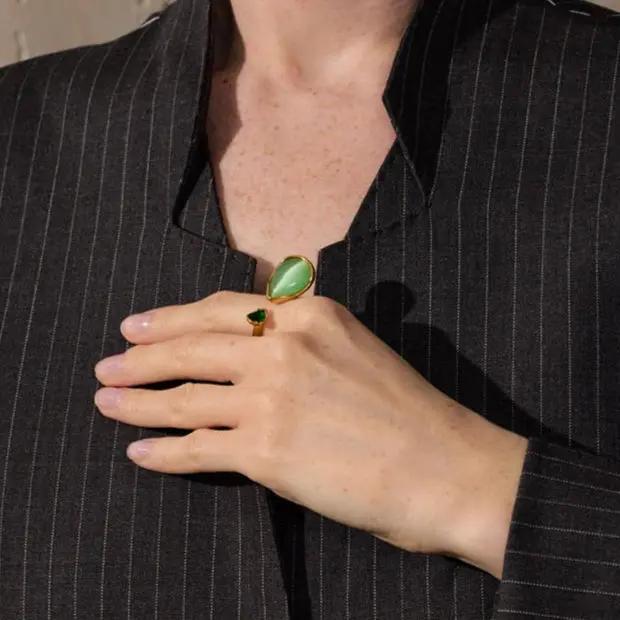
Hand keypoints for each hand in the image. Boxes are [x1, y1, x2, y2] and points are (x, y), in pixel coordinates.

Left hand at [93, 290, 526, 578]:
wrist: (443, 465)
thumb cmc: (406, 407)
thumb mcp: (355, 343)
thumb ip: (302, 330)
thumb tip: (253, 334)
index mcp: (308, 314)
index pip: (221, 307)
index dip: (171, 317)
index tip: (138, 326)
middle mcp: (283, 349)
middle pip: (192, 347)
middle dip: (141, 356)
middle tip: (109, 363)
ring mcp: (271, 399)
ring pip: (184, 397)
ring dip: (137, 401)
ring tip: (107, 401)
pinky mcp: (266, 452)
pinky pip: (198, 449)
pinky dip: (163, 453)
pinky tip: (140, 452)